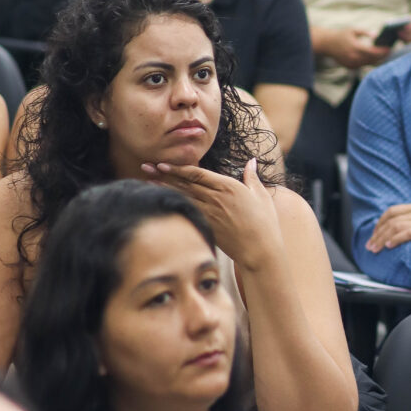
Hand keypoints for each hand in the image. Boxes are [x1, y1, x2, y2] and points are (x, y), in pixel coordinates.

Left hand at [140, 157, 282, 270]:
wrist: (260, 249)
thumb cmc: (264, 222)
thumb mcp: (261, 195)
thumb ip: (252, 177)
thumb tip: (251, 161)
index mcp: (228, 186)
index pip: (197, 174)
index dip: (178, 168)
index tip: (163, 164)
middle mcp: (216, 197)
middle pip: (185, 183)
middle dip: (164, 174)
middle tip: (146, 166)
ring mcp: (210, 213)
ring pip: (182, 197)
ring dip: (164, 188)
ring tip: (147, 181)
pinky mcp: (207, 226)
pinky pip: (186, 212)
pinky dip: (172, 205)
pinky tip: (161, 201)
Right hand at [323, 28, 390, 68]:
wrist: (327, 44)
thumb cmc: (341, 35)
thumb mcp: (353, 30)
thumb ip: (365, 32)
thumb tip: (376, 35)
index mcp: (355, 48)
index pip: (373, 52)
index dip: (382, 51)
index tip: (390, 48)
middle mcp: (353, 58)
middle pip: (372, 60)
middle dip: (382, 56)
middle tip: (390, 51)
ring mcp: (351, 64)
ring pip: (368, 64)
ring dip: (377, 60)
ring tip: (385, 55)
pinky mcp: (350, 67)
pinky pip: (363, 65)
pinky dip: (369, 62)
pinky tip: (376, 58)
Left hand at [366, 202, 410, 253]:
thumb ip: (408, 224)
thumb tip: (386, 234)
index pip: (392, 211)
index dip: (379, 224)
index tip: (373, 236)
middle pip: (392, 220)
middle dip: (378, 234)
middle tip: (370, 246)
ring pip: (397, 226)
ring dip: (383, 238)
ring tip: (376, 249)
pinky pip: (408, 233)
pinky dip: (396, 239)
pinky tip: (389, 245)